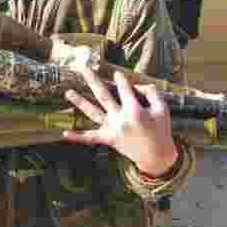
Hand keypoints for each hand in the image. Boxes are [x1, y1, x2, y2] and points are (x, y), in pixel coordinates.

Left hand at [63, 70, 178, 176]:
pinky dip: (78, 137)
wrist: (156, 157)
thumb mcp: (162, 109)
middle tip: (82, 68)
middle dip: (92, 80)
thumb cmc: (160, 130)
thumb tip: (138, 84)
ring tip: (67, 92)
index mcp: (135, 111)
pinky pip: (90, 138)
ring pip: (92, 113)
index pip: (124, 89)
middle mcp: (120, 119)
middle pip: (103, 95)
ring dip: (79, 102)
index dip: (121, 80)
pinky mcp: (108, 139)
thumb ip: (152, 93)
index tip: (116, 73)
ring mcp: (112, 129)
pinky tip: (64, 133)